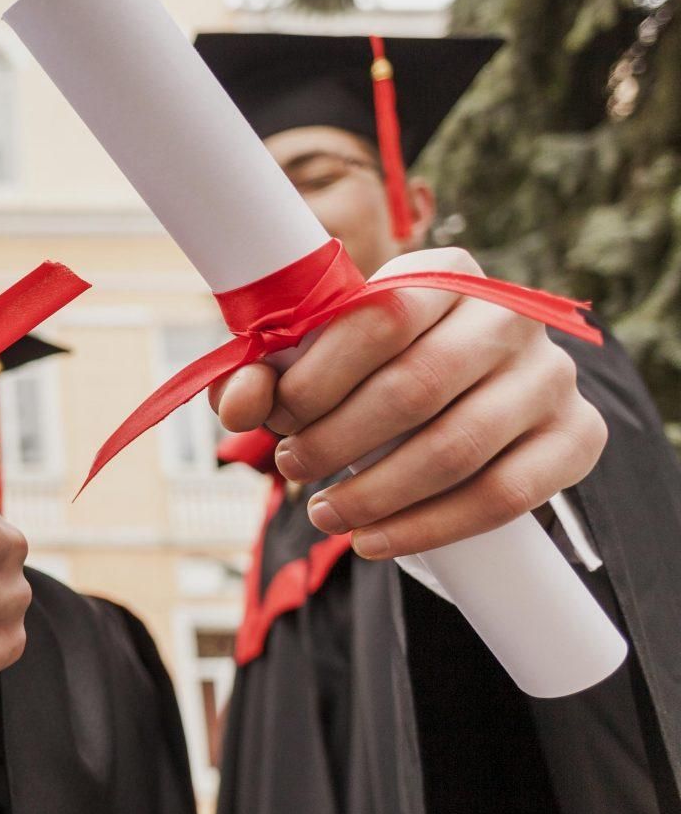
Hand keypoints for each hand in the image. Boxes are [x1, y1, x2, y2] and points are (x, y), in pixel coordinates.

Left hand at [209, 247, 605, 558]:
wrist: (466, 399)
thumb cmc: (371, 372)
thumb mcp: (312, 363)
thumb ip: (262, 375)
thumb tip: (235, 404)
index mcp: (445, 273)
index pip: (378, 319)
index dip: (316, 378)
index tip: (276, 417)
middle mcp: (509, 316)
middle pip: (414, 387)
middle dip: (336, 441)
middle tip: (292, 468)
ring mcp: (550, 377)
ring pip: (456, 448)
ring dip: (374, 493)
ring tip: (323, 513)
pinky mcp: (577, 436)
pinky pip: (504, 495)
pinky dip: (427, 527)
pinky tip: (372, 540)